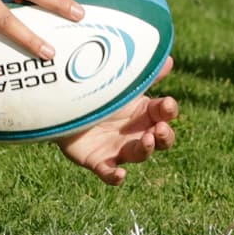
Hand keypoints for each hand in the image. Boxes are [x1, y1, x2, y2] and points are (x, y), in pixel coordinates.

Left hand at [56, 59, 178, 185]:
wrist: (64, 108)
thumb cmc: (98, 95)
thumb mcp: (120, 84)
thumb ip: (143, 74)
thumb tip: (168, 59)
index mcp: (144, 113)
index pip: (164, 113)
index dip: (169, 110)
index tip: (167, 103)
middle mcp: (136, 134)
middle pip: (160, 139)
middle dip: (164, 135)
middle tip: (159, 129)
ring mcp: (120, 149)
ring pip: (140, 154)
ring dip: (145, 149)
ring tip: (145, 140)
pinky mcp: (100, 161)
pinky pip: (110, 172)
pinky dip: (115, 175)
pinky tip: (120, 174)